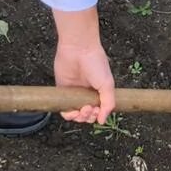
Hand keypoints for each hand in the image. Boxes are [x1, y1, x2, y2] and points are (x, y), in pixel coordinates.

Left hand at [52, 7, 115, 123]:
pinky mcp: (62, 91)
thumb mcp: (108, 84)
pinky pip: (64, 109)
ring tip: (82, 110)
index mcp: (99, 91)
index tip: (98, 110)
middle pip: (87, 115)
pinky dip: (68, 114)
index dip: (98, 115)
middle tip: (89, 109)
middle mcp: (86, 94)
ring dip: (80, 117)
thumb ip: (108, 104)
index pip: (98, 111)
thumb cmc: (95, 63)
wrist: (79, 49)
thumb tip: (102, 121)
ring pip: (75, 115)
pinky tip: (73, 112)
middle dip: (89, 116)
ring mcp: (74, 93)